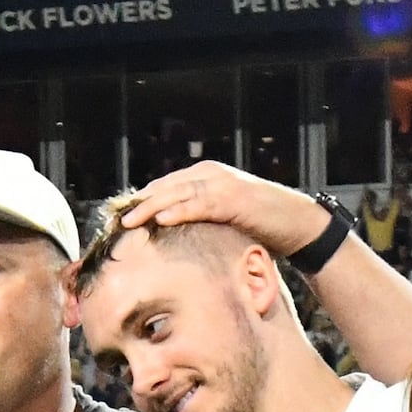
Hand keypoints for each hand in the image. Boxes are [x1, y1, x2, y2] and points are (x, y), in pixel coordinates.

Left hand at [114, 161, 331, 257]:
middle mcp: (209, 174)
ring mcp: (221, 184)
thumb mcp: (223, 220)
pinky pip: (199, 204)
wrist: (295, 223)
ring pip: (177, 193)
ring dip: (150, 207)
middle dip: (139, 203)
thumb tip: (175, 237)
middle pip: (165, 187)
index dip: (142, 201)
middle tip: (116, 220)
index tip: (121, 217)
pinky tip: (161, 220)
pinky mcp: (233, 198)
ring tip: (129, 221)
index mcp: (204, 177)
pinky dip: (179, 211)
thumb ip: (200, 220)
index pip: (166, 187)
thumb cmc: (260, 225)